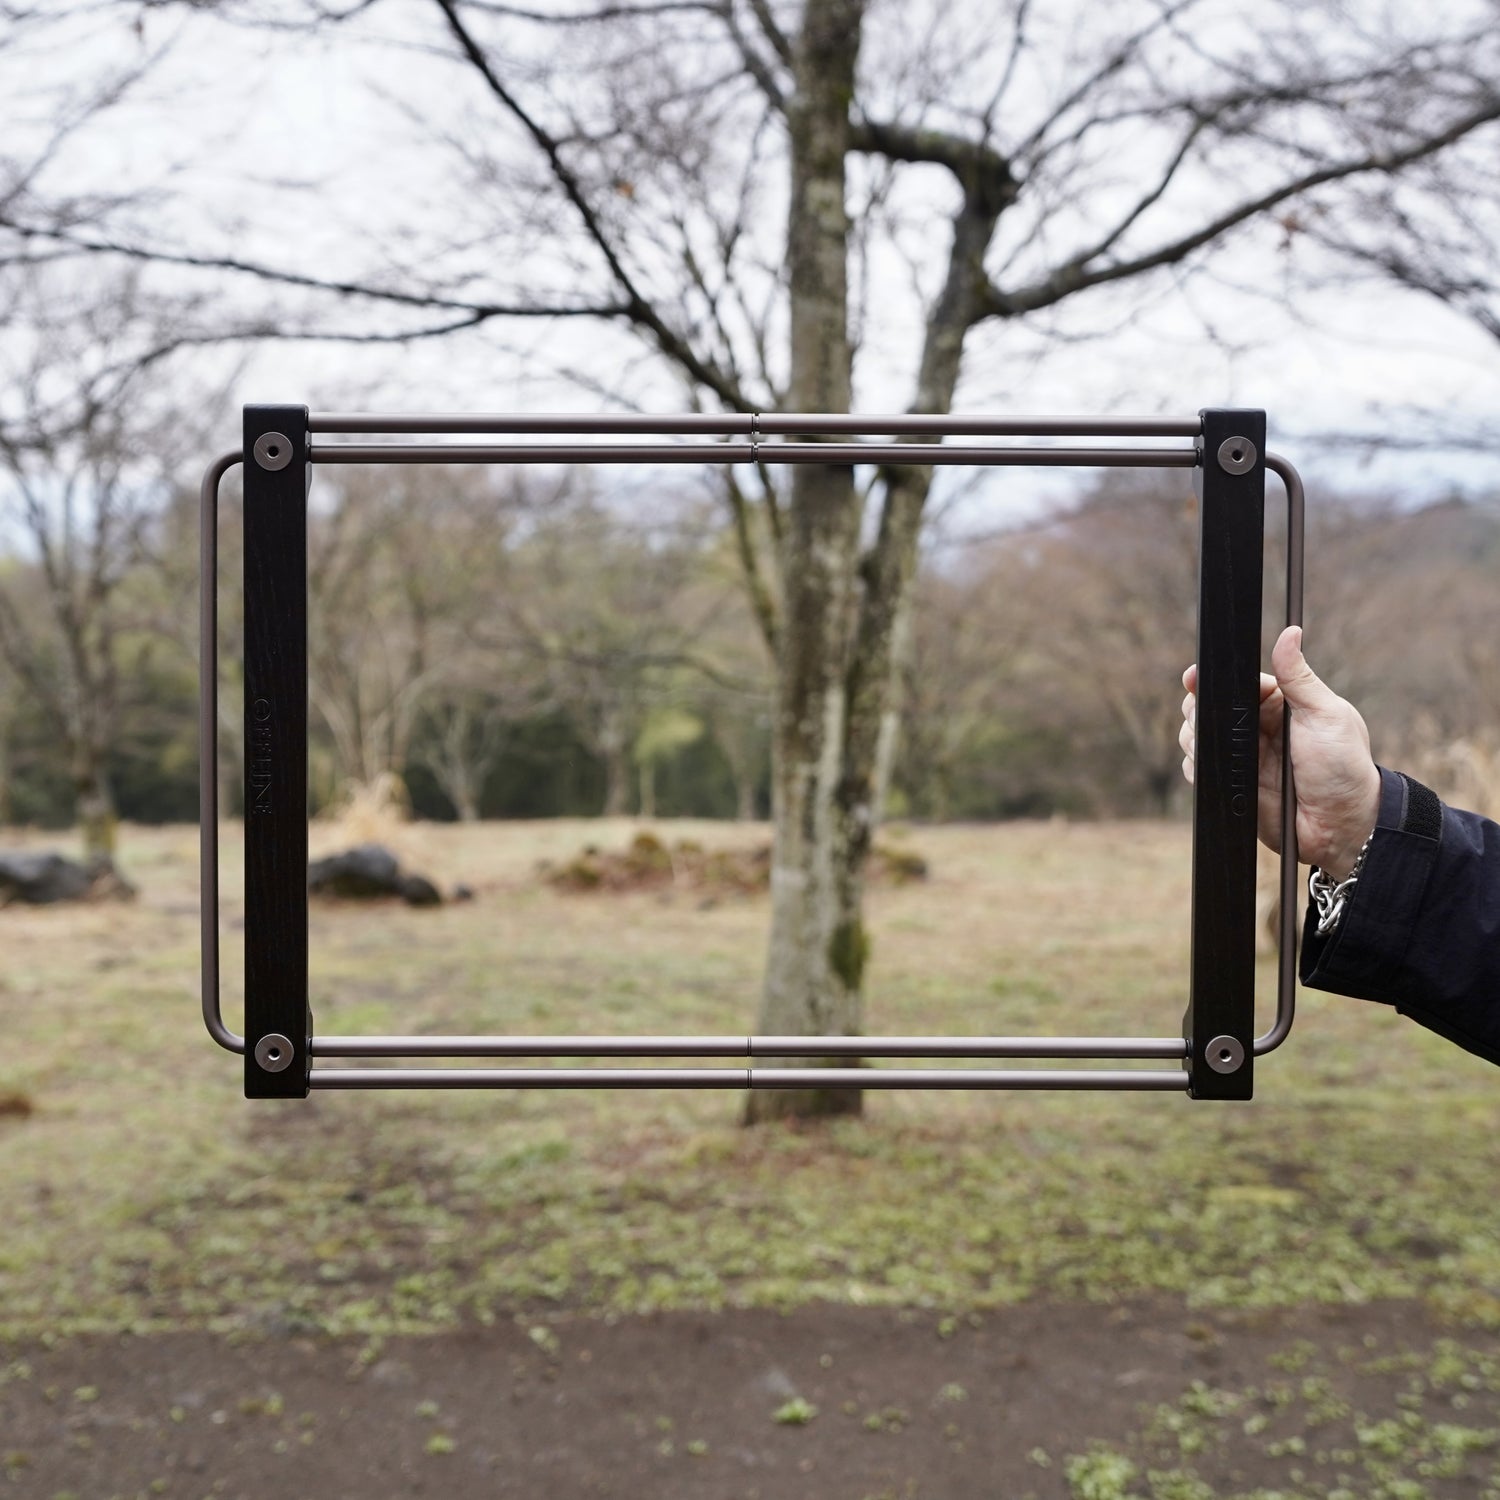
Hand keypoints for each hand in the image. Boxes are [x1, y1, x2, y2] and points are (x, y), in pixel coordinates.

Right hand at [1180, 625, 1380, 879]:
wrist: (1338, 827)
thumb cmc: (1343, 769)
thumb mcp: (1326, 715)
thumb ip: (1299, 677)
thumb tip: (1290, 633)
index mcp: (1278, 705)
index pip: (1234, 683)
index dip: (1211, 680)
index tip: (1194, 679)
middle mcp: (1256, 728)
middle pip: (1207, 708)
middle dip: (1197, 710)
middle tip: (1205, 721)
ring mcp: (1242, 756)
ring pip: (1196, 737)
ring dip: (1194, 740)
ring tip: (1212, 749)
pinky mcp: (1231, 783)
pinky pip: (1199, 771)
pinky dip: (1196, 768)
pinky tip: (1211, 770)